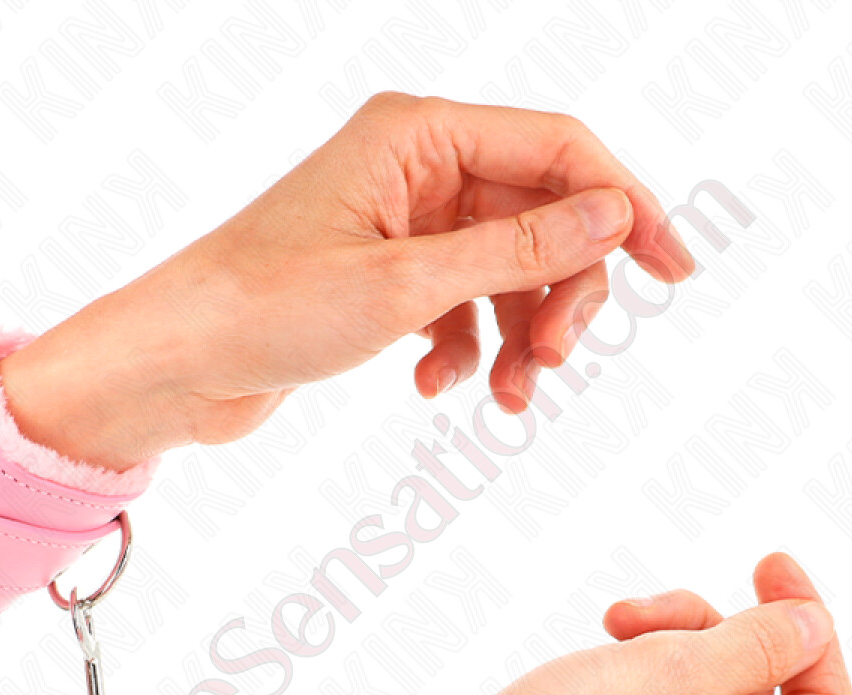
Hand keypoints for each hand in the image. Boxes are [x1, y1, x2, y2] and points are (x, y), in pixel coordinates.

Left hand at [0, 93, 695, 468]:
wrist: (179, 365)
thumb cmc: (266, 309)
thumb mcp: (406, 284)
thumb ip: (517, 249)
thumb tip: (614, 217)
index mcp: (418, 135)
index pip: (558, 149)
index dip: (625, 207)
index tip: (672, 272)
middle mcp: (413, 169)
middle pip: (538, 215)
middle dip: (561, 293)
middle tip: (559, 361)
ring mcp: (398, 225)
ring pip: (502, 271)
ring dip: (517, 337)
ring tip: (509, 401)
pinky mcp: (382, 279)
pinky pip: (458, 306)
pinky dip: (463, 350)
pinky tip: (437, 390)